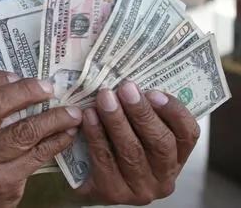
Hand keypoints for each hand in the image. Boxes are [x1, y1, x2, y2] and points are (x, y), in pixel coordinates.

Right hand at [0, 71, 81, 207]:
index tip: (15, 75)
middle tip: (48, 87)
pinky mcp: (2, 182)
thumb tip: (17, 79)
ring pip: (22, 131)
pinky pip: (36, 155)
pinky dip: (56, 141)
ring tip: (71, 111)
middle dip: (26, 91)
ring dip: (53, 118)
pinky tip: (67, 133)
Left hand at [77, 82, 199, 204]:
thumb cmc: (115, 146)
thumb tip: (132, 83)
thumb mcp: (135, 130)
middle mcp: (164, 178)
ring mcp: (141, 190)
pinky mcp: (114, 193)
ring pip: (132, 151)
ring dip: (117, 120)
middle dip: (141, 112)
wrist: (87, 181)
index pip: (188, 134)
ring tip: (104, 98)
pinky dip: (96, 135)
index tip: (153, 91)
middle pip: (160, 143)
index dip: (173, 111)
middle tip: (125, 88)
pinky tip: (89, 117)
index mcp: (176, 158)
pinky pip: (106, 160)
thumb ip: (140, 112)